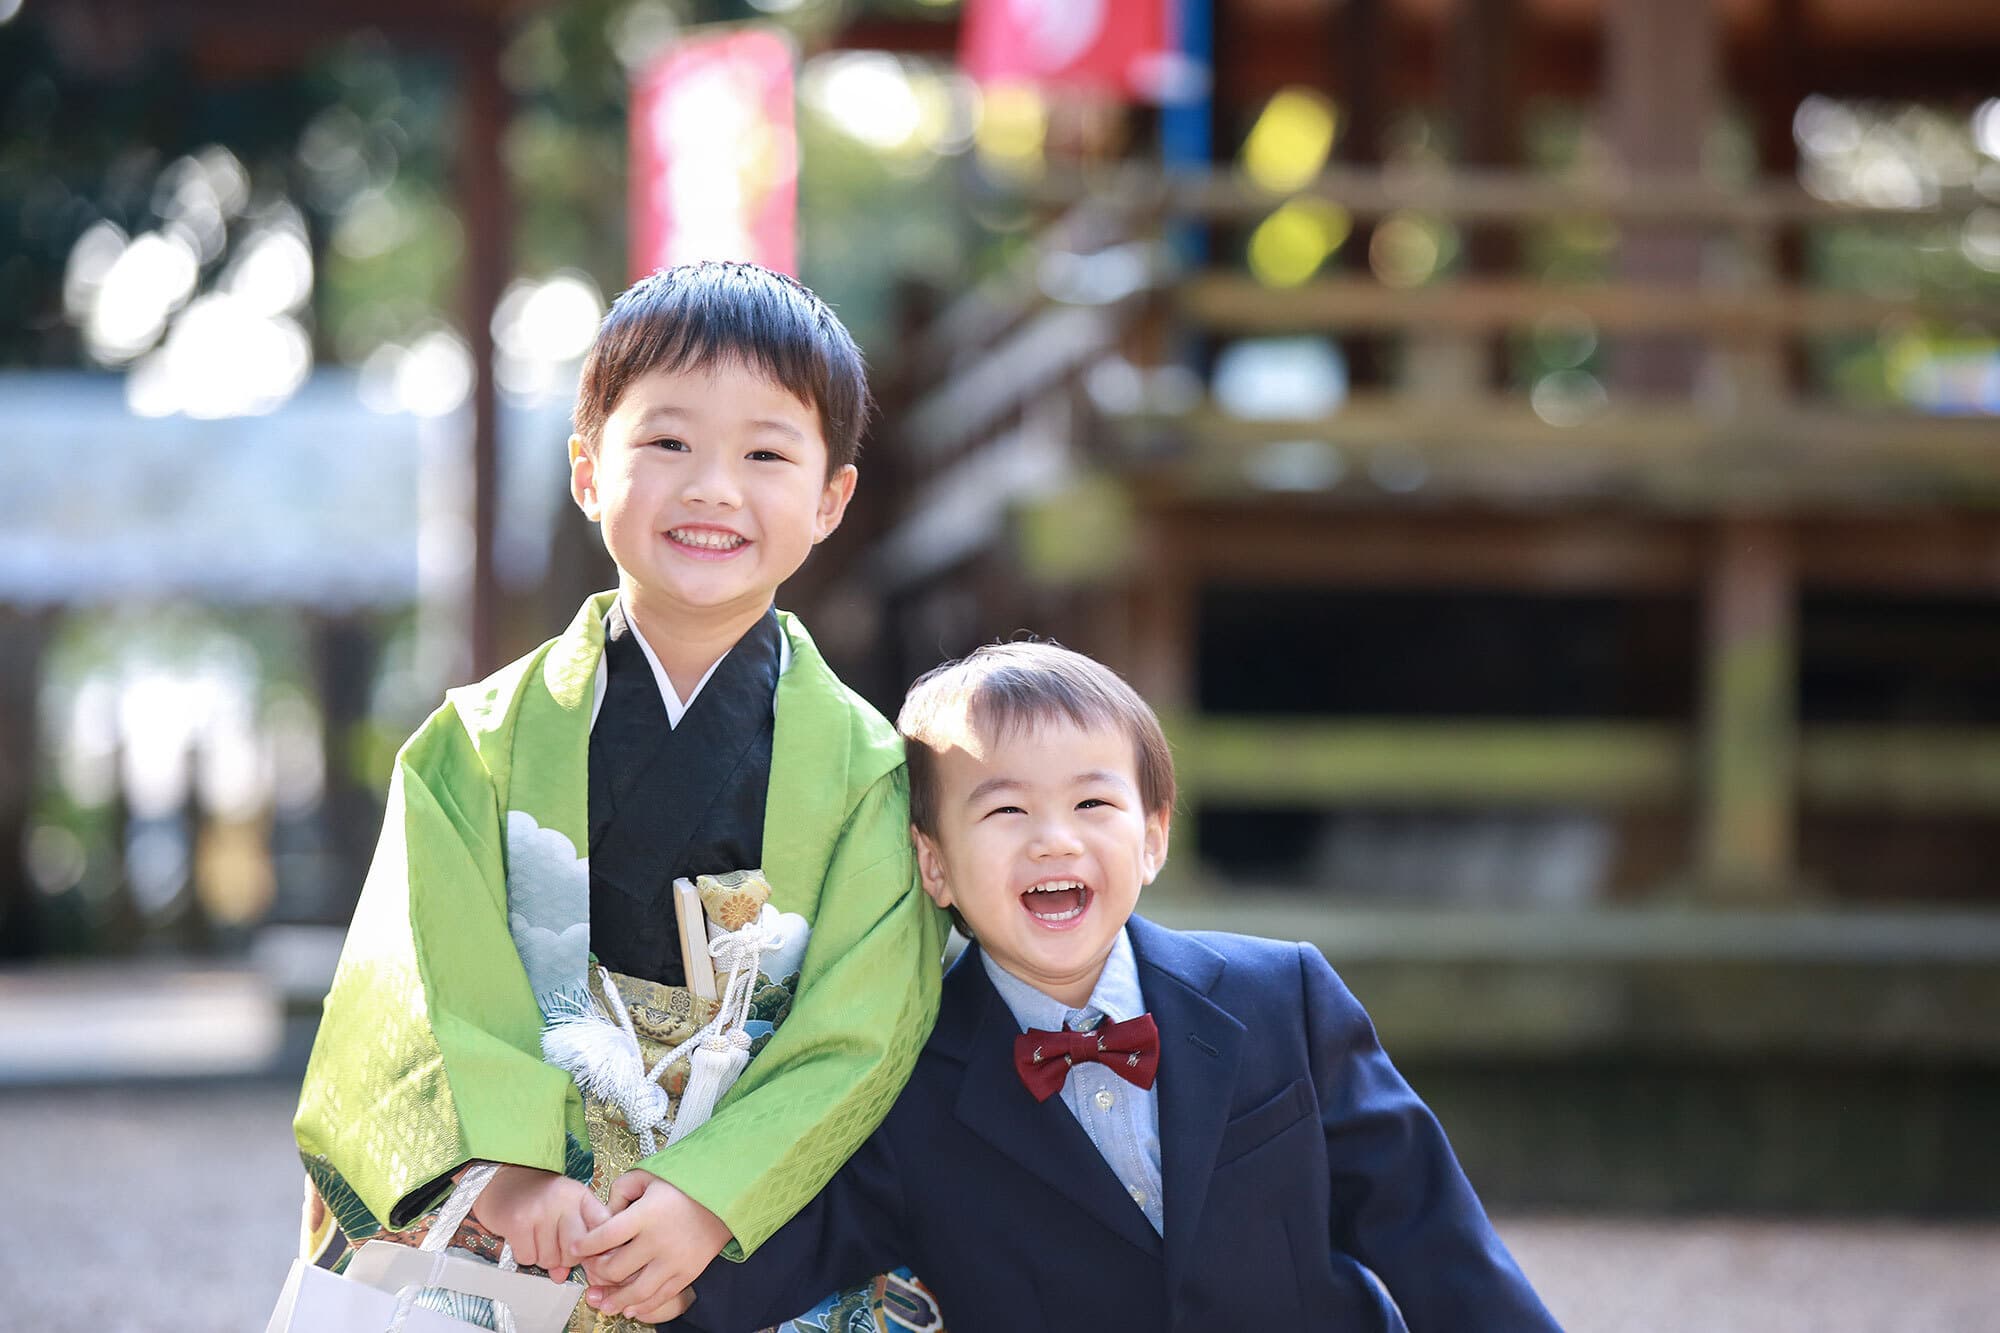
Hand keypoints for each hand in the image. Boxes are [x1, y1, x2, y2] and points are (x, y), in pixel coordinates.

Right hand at [466, 1163, 610, 1279]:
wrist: (505, 1180)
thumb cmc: (541, 1197)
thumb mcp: (567, 1209)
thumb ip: (574, 1241)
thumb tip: (561, 1277)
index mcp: (581, 1196)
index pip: (603, 1227)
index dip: (597, 1248)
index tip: (588, 1253)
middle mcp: (563, 1200)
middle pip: (575, 1252)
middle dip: (565, 1259)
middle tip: (555, 1247)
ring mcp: (540, 1210)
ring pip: (550, 1259)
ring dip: (542, 1258)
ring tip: (537, 1239)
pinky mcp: (517, 1221)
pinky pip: (528, 1258)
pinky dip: (525, 1255)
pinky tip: (523, 1239)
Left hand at [573, 1170, 731, 1322]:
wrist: (726, 1197)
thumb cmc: (684, 1184)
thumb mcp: (649, 1175)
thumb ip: (621, 1190)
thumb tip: (606, 1214)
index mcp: (646, 1214)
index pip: (605, 1236)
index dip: (584, 1245)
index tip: (574, 1248)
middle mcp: (658, 1241)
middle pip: (616, 1268)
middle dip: (598, 1272)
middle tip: (590, 1272)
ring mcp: (674, 1261)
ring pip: (636, 1291)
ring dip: (615, 1300)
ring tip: (602, 1304)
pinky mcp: (687, 1273)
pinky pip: (660, 1297)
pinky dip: (642, 1307)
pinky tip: (630, 1308)